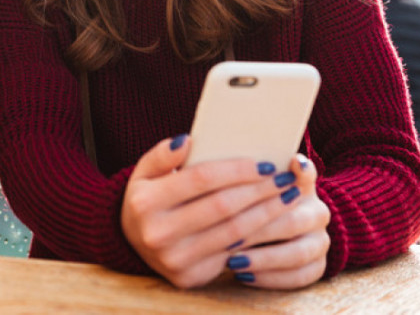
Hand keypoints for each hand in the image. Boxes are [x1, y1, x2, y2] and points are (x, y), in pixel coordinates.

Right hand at [120, 135, 306, 288]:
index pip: (201, 179)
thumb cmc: (147, 197)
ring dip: (267, 214)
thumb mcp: (144, 171)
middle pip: (222, 207)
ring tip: (288, 198)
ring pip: (233, 233)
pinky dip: (257, 237)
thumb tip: (187, 141)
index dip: (237, 170)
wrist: (130, 241)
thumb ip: (162, 154)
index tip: (266, 164)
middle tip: (286, 179)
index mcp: (145, 201)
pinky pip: (232, 254)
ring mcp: (174, 259)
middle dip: (260, 191)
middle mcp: (158, 233)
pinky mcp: (189, 277)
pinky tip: (273, 222)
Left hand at [224, 154, 329, 288]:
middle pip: (293, 220)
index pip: (303, 173)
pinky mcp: (317, 265)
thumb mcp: (235, 178)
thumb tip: (187, 144)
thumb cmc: (241, 197)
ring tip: (231, 260)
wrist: (272, 227)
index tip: (281, 171)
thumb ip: (222, 165)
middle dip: (258, 230)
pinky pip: (300, 276)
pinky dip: (270, 277)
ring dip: (263, 258)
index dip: (296, 173)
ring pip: (298, 253)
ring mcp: (320, 239)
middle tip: (227, 237)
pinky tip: (243, 275)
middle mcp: (318, 210)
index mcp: (300, 182)